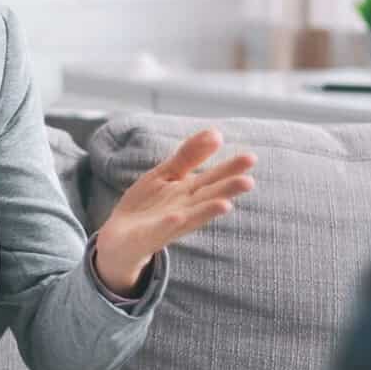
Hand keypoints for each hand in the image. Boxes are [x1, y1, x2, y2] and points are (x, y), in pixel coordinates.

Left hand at [95, 130, 255, 294]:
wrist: (119, 237)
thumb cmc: (148, 205)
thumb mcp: (167, 173)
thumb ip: (190, 155)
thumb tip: (216, 132)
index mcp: (189, 191)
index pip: (213, 178)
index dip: (230, 168)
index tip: (251, 158)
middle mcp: (185, 208)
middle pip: (208, 197)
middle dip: (227, 190)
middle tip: (249, 181)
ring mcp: (169, 224)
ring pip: (191, 215)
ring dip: (207, 211)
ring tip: (225, 204)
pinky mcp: (150, 235)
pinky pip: (160, 228)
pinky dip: (169, 223)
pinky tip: (177, 216)